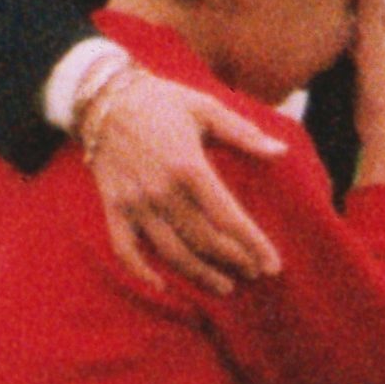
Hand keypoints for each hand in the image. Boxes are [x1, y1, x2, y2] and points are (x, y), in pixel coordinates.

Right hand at [84, 70, 284, 291]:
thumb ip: (243, 134)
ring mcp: (135, 202)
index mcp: (189, 166)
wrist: (104, 97)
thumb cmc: (162, 101)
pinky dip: (141, 272)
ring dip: (200, 275)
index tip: (273, 266)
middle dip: (233, 260)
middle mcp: (162, 190)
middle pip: (204, 240)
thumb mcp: (206, 107)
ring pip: (172, 252)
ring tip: (224, 286)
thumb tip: (280, 152)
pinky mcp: (114, 208)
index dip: (253, 244)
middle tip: (253, 272)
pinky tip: (162, 286)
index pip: (228, 217)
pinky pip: (124, 249)